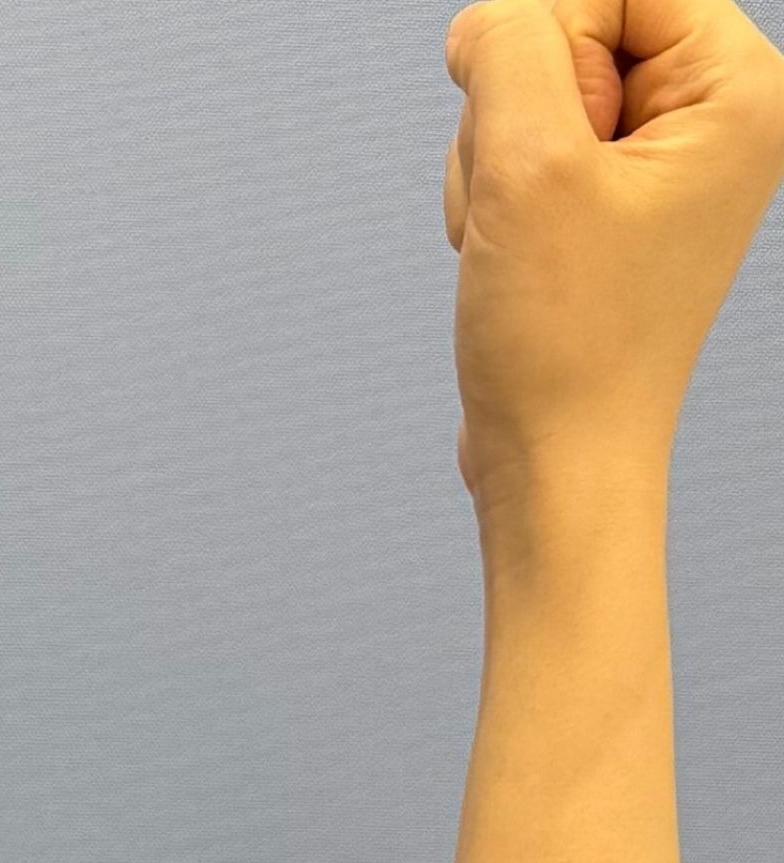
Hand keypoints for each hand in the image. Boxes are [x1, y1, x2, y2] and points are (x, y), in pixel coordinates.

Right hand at [445, 0, 783, 500]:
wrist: (557, 456)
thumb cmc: (566, 333)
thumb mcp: (528, 164)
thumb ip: (507, 49)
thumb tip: (484, 23)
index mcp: (740, 91)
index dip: (546, 44)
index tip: (546, 136)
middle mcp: (719, 116)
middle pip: (573, 33)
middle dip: (517, 111)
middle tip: (532, 199)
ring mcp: (665, 161)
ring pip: (535, 94)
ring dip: (495, 160)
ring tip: (519, 238)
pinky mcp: (614, 200)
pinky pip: (527, 147)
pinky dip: (496, 194)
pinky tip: (510, 251)